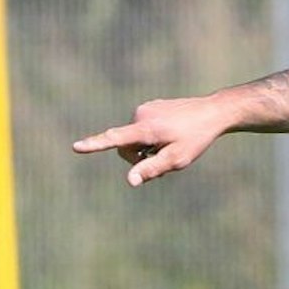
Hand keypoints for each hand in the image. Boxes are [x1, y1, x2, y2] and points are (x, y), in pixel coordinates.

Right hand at [72, 96, 231, 186]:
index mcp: (146, 128)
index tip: (76, 147)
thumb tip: (131, 181)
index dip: (95, 145)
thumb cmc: (196, 138)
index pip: (115, 139)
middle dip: (138, 159)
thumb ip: (152, 169)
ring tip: (170, 147)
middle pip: (125, 147)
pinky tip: (171, 136)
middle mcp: (141, 115)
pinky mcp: (149, 107)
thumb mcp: (177, 159)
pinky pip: (141, 130)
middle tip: (164, 164)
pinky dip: (150, 139)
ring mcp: (144, 109)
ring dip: (146, 149)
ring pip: (133, 139)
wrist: (212, 112)